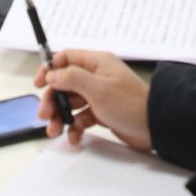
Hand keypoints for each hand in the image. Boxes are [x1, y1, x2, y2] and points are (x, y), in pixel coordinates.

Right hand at [36, 49, 150, 150]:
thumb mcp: (98, 89)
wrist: (156, 127)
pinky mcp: (102, 112)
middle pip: (64, 84)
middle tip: (45, 115)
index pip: (65, 58)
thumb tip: (52, 74)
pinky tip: (74, 137)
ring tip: (55, 131)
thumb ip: (72, 78)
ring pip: (70, 103)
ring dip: (60, 116)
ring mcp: (99, 95)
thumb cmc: (131, 104)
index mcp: (96, 63)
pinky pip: (81, 118)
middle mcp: (96, 77)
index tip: (39, 83)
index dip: (49, 69)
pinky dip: (75, 127)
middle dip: (52, 99)